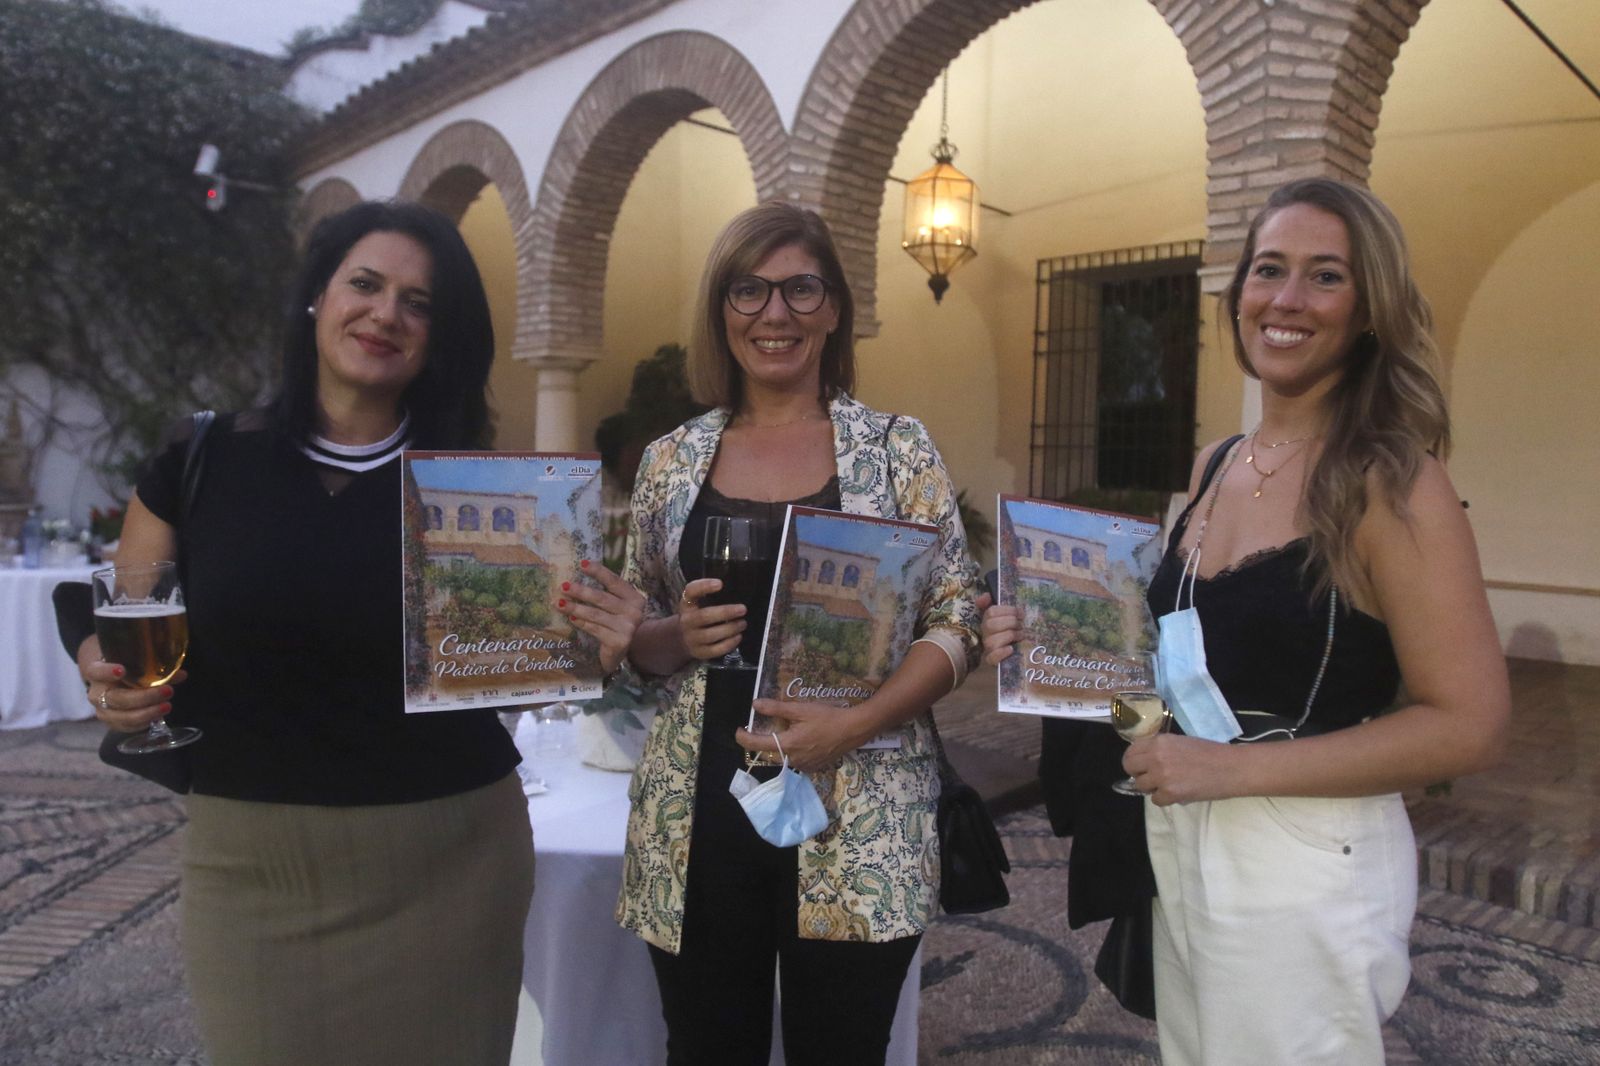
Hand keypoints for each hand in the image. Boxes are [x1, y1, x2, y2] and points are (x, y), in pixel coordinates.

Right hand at [84, 659, 185, 733]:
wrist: (110, 680)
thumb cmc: (125, 667)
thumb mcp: (134, 662)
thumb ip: (155, 667)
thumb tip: (181, 675)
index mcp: (97, 672)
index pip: (96, 671)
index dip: (107, 672)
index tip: (122, 670)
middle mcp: (96, 692)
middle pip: (116, 698)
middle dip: (144, 697)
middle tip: (168, 691)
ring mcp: (102, 710)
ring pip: (121, 717)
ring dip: (147, 713)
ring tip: (167, 706)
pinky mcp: (111, 723)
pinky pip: (126, 727)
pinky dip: (143, 723)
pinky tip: (158, 716)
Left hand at [559, 560, 644, 673]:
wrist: (622, 652)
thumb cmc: (614, 623)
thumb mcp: (615, 606)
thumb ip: (604, 593)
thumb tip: (576, 577)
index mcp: (634, 598)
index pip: (614, 581)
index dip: (598, 572)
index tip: (582, 564)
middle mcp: (635, 612)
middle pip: (602, 598)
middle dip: (581, 591)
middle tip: (563, 586)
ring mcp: (628, 628)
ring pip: (596, 614)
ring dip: (575, 607)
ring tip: (559, 603)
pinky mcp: (619, 642)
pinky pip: (595, 629)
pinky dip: (581, 623)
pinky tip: (571, 618)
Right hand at [677, 578, 745, 660]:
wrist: (682, 638)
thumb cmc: (696, 616)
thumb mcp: (696, 602)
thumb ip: (708, 593)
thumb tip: (732, 586)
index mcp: (686, 604)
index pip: (691, 592)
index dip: (704, 586)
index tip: (720, 584)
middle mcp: (686, 621)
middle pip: (704, 616)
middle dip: (725, 612)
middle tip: (742, 609)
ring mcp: (691, 638)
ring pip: (711, 635)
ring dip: (730, 628)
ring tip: (742, 623)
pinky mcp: (699, 652)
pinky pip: (715, 650)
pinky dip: (729, 643)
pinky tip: (738, 636)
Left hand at [738, 699, 871, 772]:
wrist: (853, 730)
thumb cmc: (827, 717)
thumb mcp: (800, 709)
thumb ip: (776, 708)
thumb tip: (755, 704)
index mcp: (788, 745)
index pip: (757, 745)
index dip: (743, 738)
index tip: (739, 730)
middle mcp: (793, 760)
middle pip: (769, 753)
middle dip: (762, 741)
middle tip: (762, 727)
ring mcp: (804, 766)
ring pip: (782, 758)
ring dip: (779, 747)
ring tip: (785, 732)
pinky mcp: (813, 768)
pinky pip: (795, 761)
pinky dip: (792, 752)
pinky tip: (801, 741)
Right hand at [977, 593, 1022, 665]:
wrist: (1011, 655)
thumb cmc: (1010, 632)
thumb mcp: (1006, 617)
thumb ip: (996, 605)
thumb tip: (986, 596)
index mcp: (988, 621)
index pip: (991, 612)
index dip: (1007, 610)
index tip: (1021, 613)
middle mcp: (985, 634)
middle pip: (990, 625)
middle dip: (1010, 623)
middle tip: (1022, 625)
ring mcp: (987, 648)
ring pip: (992, 641)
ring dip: (1009, 636)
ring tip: (1020, 636)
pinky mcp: (991, 661)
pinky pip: (992, 657)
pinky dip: (1002, 652)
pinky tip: (1011, 649)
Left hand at [1121, 733, 1239, 805]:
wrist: (1232, 768)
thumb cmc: (1211, 753)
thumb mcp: (1181, 742)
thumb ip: (1161, 749)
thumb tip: (1145, 761)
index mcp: (1159, 741)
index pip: (1132, 750)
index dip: (1134, 759)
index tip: (1140, 765)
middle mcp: (1156, 756)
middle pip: (1130, 767)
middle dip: (1137, 773)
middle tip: (1150, 778)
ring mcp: (1161, 775)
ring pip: (1140, 785)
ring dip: (1152, 787)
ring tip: (1168, 785)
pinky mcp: (1170, 793)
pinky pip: (1155, 800)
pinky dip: (1165, 799)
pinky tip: (1178, 793)